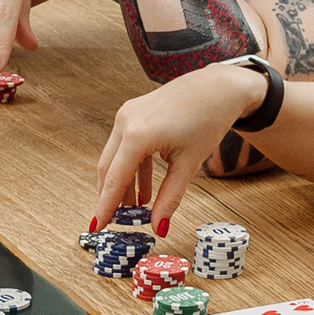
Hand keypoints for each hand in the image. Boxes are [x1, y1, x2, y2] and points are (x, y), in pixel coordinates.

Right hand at [92, 60, 268, 234]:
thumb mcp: (189, 164)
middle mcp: (126, 122)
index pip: (114, 179)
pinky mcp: (133, 113)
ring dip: (123, 185)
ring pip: (115, 158)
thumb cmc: (208, 119)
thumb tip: (158, 226)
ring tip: (134, 210)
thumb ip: (171, 197)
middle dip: (111, 198)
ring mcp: (127, 114)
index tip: (95, 227)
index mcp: (138, 135)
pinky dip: (132, 169)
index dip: (104, 207)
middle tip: (117, 222)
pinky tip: (144, 190)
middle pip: (108, 169)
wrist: (217, 87)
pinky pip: (126, 146)